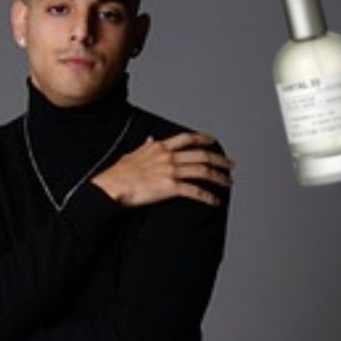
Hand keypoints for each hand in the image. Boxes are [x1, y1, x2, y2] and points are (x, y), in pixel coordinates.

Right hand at [91, 132, 233, 206]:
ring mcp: (170, 171)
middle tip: (230, 166)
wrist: (110, 187)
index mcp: (161, 147)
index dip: (204, 140)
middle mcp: (168, 156)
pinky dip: (207, 196)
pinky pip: (194, 191)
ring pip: (203, 171)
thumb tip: (150, 139)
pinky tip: (214, 201)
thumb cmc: (118, 174)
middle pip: (202, 155)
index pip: (188, 139)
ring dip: (218, 178)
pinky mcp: (169, 188)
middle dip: (219, 160)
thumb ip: (145, 147)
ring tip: (227, 183)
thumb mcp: (132, 154)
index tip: (214, 142)